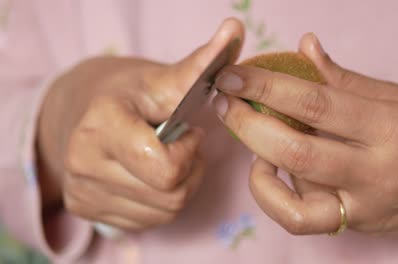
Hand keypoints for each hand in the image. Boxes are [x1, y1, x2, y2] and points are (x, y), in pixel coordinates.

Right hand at [36, 18, 243, 230]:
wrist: (80, 111)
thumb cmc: (126, 93)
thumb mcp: (160, 79)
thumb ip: (199, 65)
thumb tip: (235, 30)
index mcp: (101, 126)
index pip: (166, 169)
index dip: (188, 152)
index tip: (187, 131)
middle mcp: (83, 162)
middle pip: (170, 195)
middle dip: (189, 170)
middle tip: (181, 145)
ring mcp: (82, 191)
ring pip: (163, 212)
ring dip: (178, 187)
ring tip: (167, 158)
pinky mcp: (83, 209)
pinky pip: (147, 222)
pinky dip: (160, 201)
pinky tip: (150, 175)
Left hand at [213, 33, 397, 235]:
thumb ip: (345, 79)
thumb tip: (303, 49)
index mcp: (391, 126)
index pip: (314, 102)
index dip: (266, 86)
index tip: (234, 75)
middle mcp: (377, 171)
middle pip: (294, 150)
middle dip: (247, 124)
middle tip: (225, 102)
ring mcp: (367, 206)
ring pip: (294, 198)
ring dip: (258, 166)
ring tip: (253, 141)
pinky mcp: (359, 226)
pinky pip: (306, 219)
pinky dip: (279, 196)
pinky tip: (277, 171)